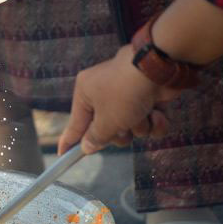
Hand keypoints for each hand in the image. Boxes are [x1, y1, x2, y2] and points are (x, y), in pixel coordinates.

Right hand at [58, 44, 179, 154]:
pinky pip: (149, 120)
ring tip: (145, 115)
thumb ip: (96, 137)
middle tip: (124, 129)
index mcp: (86, 93)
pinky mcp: (150, 96)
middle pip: (107, 129)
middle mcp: (104, 92)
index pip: (75, 124)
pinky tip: (159, 113)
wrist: (158, 68)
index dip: (70, 141)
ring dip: (140, 126)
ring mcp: (128, 93)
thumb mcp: (106, 121)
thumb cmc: (124, 93)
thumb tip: (86, 147)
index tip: (63, 155)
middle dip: (120, 133)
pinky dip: (155, 121)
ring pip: (132, 126)